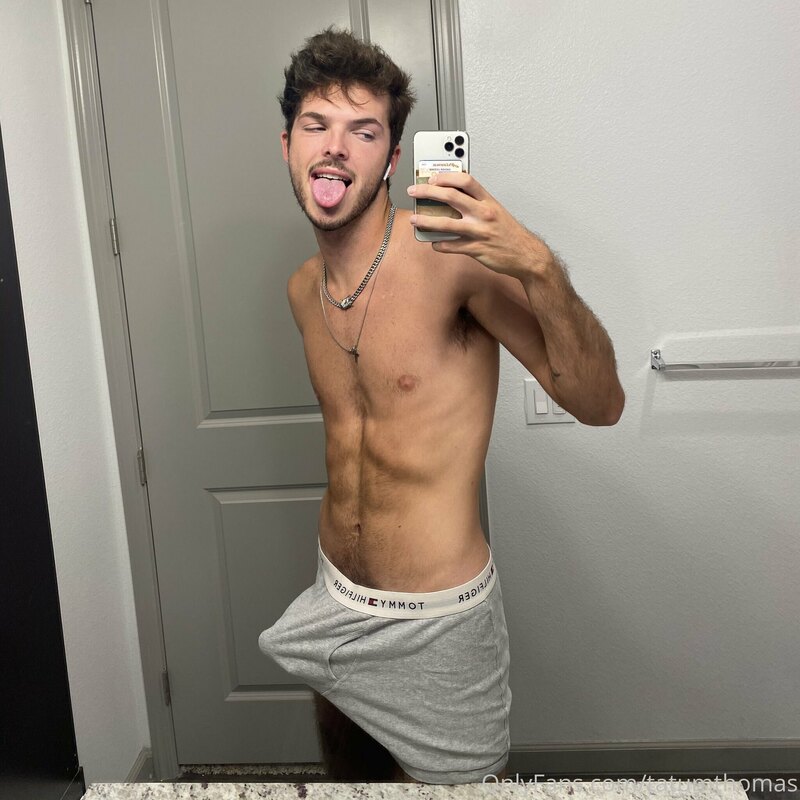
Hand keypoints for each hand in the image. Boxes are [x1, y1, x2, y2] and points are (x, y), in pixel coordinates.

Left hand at [407, 172, 552, 280]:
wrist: (527, 255)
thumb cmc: (509, 233)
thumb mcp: (496, 210)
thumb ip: (476, 203)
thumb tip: (452, 197)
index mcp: (488, 200)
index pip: (466, 180)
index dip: (446, 176)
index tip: (432, 177)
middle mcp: (483, 213)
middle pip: (451, 197)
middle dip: (428, 192)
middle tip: (414, 192)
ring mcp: (479, 232)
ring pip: (446, 223)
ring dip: (426, 221)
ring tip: (414, 219)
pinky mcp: (477, 249)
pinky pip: (452, 246)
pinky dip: (440, 245)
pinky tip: (433, 243)